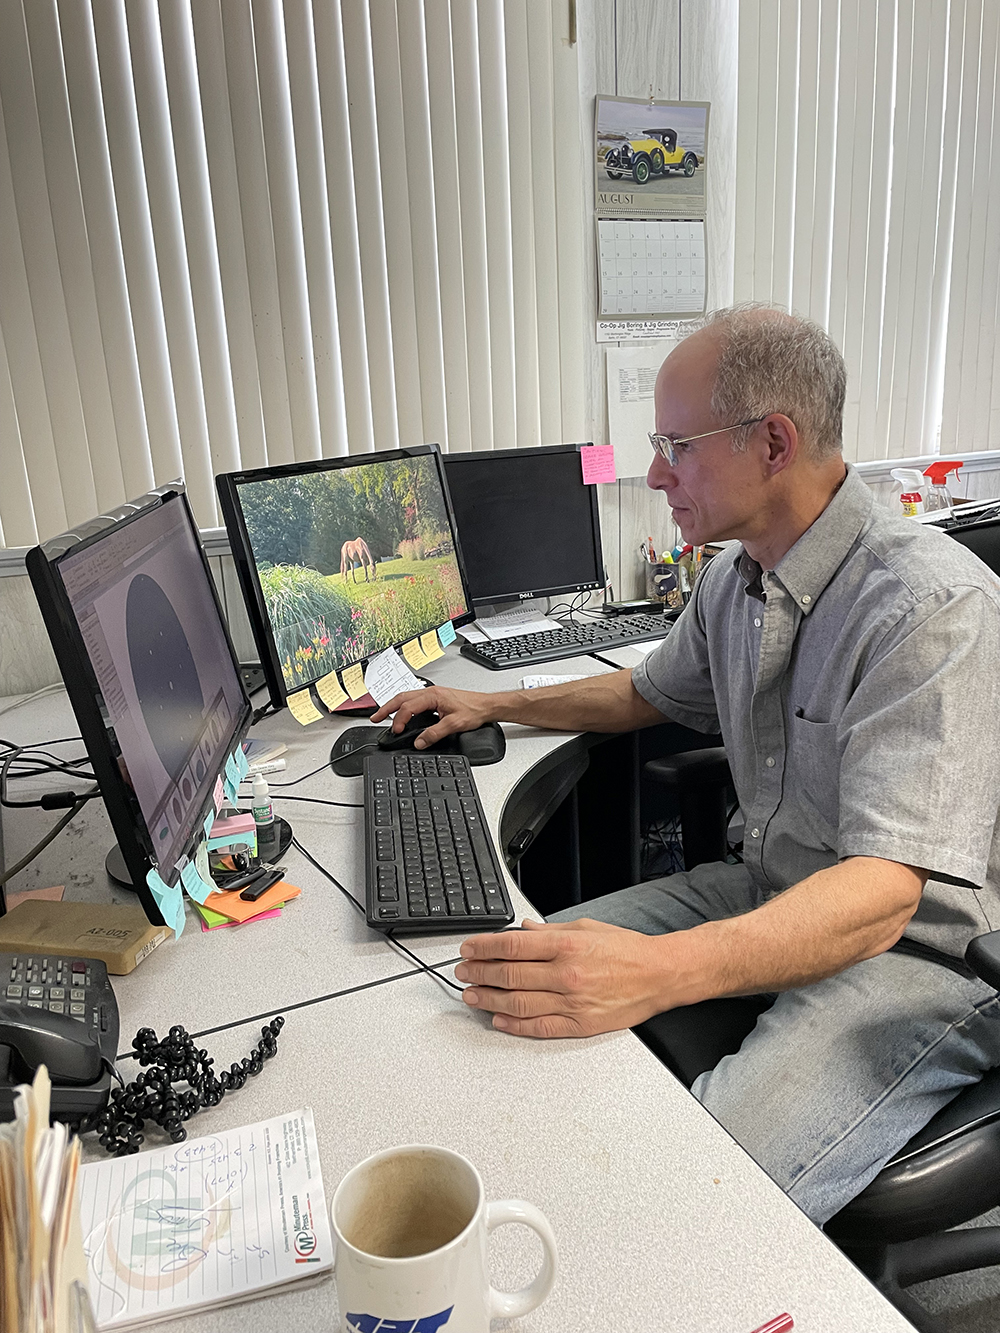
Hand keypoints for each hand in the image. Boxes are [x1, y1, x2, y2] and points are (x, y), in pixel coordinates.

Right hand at [369, 685, 498, 748]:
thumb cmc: (474, 709)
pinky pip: (414, 701)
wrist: (487, 706)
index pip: (408, 707)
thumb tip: (419, 742)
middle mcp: (430, 692)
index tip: (397, 731)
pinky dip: (404, 707)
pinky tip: (402, 714)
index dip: (400, 720)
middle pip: (402, 698)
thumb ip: (434, 734)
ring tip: (383, 715)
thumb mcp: (454, 724)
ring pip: (406, 697)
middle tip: (375, 718)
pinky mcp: (435, 699)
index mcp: (432, 695)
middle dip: (386, 708)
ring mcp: (432, 695)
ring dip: (394, 706)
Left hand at [454, 918, 669, 1037]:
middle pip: (509, 975)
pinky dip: (514, 1026)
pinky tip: (498, 1020)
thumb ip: (550, 932)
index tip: (468, 948)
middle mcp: (565, 975)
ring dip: (488, 1000)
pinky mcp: (579, 1025)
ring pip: (517, 1003)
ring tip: (471, 996)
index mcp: (566, 946)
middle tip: (463, 972)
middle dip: (479, 973)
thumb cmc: (627, 950)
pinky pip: (538, 1027)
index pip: (512, 946)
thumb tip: (523, 931)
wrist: (659, 975)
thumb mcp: (587, 927)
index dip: (483, 947)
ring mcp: (571, 1003)